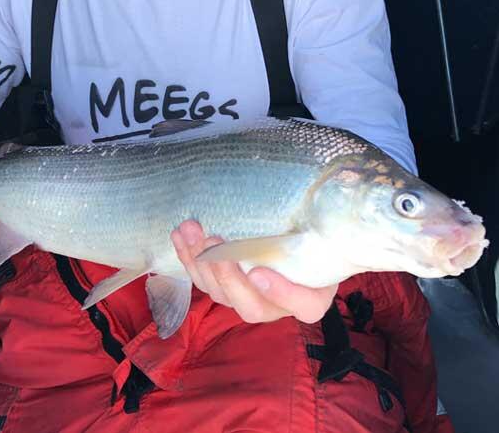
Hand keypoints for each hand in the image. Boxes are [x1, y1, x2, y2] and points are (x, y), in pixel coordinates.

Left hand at [171, 220, 336, 323]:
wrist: (297, 237)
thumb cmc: (314, 237)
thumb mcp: (324, 234)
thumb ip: (317, 227)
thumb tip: (311, 196)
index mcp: (311, 297)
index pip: (304, 305)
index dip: (282, 294)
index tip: (259, 273)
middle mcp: (277, 306)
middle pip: (251, 307)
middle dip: (227, 276)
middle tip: (215, 242)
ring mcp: (247, 299)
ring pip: (220, 294)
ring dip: (201, 263)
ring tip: (191, 231)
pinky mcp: (223, 288)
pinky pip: (202, 280)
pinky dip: (188, 257)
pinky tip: (180, 235)